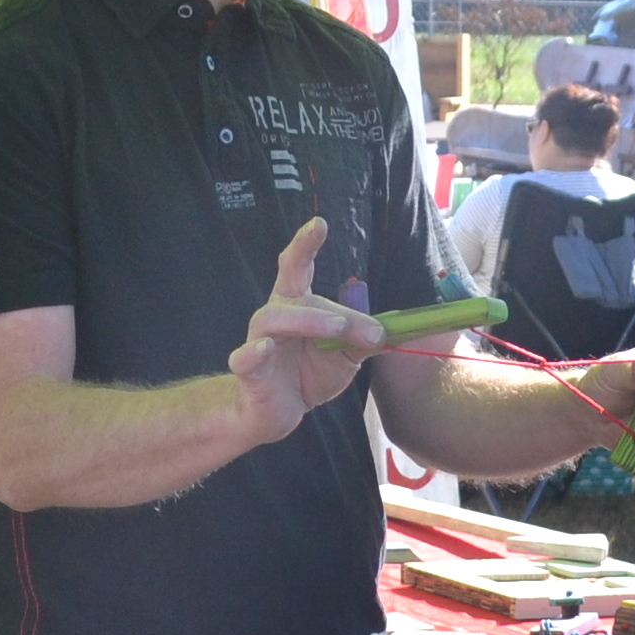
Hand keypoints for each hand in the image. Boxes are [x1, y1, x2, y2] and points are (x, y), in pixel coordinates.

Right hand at [226, 219, 378, 444]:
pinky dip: (254, 352)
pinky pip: (245, 357)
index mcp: (298, 305)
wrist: (277, 411)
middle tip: (345, 309)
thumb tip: (389, 330)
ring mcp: (258, 341)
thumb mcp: (344, 355)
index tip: (319, 224)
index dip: (305, 244)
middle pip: (287, 284)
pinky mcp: (248, 371)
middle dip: (308, 275)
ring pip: (274, 319)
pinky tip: (265, 348)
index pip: (299, 267)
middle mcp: (275, 316)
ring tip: (336, 329)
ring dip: (308, 321)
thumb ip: (363, 339)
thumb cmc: (308, 373)